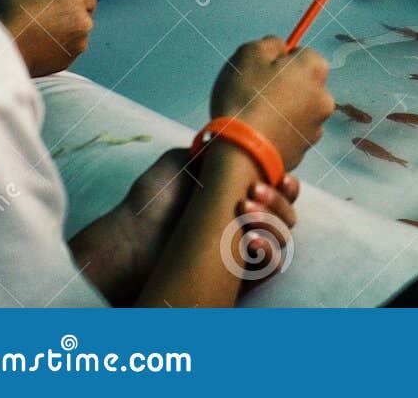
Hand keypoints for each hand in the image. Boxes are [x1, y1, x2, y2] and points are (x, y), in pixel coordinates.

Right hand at [0, 0, 95, 77]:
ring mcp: (77, 44)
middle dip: (70, 16)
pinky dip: (57, 49)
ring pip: (76, 36)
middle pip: (84, 17)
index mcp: (76, 1)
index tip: (58, 3)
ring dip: (65, 34)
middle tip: (45, 18)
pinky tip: (37, 46)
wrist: (2, 48)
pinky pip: (66, 51)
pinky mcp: (68, 61)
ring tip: (38, 34)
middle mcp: (84, 23)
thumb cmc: (12, 12)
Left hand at [72, 149, 300, 302]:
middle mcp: (246, 223)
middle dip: (279, 200)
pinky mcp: (238, 277)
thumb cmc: (152, 202)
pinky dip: (270, 253)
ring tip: (244, 214)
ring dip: (274, 223)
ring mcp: (243, 250)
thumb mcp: (180, 161)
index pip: (278, 190)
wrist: (130, 241)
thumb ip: (211, 150)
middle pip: (287, 213)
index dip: (286, 183)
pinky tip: (251, 241)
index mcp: (238, 196)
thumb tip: (238, 140)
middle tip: (253, 192)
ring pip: (283, 237)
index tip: (280, 175)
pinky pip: (271, 266)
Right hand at [210, 37, 332, 169]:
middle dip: (283, 86)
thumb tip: (280, 47)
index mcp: (315, 68)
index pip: (301, 54)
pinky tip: (259, 136)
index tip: (260, 72)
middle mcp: (325, 96)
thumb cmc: (245, 97)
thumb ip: (270, 44)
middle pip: (302, 83)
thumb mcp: (249, 54)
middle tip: (255, 94)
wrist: (242, 153)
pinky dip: (279, 132)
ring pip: (297, 109)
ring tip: (254, 118)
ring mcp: (317, 126)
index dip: (279, 61)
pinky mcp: (305, 151)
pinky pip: (291, 133)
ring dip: (282, 110)